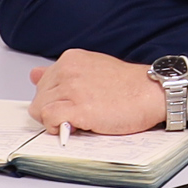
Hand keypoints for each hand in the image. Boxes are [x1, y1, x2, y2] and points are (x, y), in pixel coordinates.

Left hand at [33, 50, 177, 135]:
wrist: (151, 93)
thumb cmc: (128, 86)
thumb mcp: (92, 68)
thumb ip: (64, 73)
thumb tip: (35, 74)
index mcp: (70, 60)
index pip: (43, 82)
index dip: (54, 99)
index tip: (70, 104)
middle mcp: (67, 71)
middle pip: (39, 97)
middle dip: (52, 110)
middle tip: (76, 115)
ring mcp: (71, 89)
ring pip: (40, 109)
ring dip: (54, 120)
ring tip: (77, 121)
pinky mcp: (77, 108)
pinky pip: (49, 120)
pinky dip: (56, 128)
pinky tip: (74, 127)